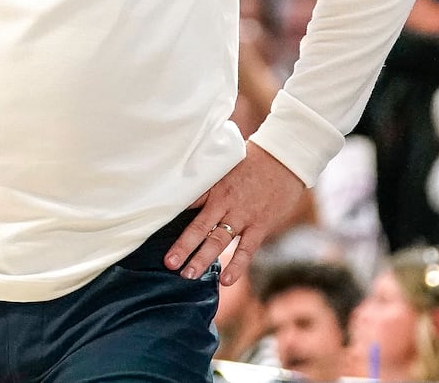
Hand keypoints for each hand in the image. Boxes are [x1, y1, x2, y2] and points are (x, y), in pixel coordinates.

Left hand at [163, 143, 304, 287]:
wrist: (285, 158)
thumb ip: (208, 177)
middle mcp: (225, 202)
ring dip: (203, 258)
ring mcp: (243, 215)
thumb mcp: (225, 162)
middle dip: (182, 246)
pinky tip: (226, 281)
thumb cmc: (253, 159)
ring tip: (188, 275)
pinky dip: (236, 265)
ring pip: (219, 240)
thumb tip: (186, 181)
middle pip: (199, 227)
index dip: (170, 215)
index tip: (154, 229)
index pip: (187, 202)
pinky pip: (246, 249)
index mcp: (214, 186)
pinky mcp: (260, 225)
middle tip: (168, 264)